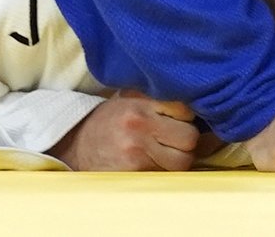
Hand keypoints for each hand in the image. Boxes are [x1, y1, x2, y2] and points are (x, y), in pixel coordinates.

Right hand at [47, 91, 198, 170]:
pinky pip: (167, 174)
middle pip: (189, 138)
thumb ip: (158, 99)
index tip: (180, 120)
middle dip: (188, 141)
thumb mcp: (130, 98)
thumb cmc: (110, 120)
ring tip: (167, 152)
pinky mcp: (134, 173)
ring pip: (183, 161)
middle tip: (177, 139)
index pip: (185, 110)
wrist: (77, 145)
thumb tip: (197, 104)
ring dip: (180, 159)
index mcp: (140, 104)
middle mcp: (139, 126)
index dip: (187, 117)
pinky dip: (167, 171)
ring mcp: (136, 152)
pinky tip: (155, 163)